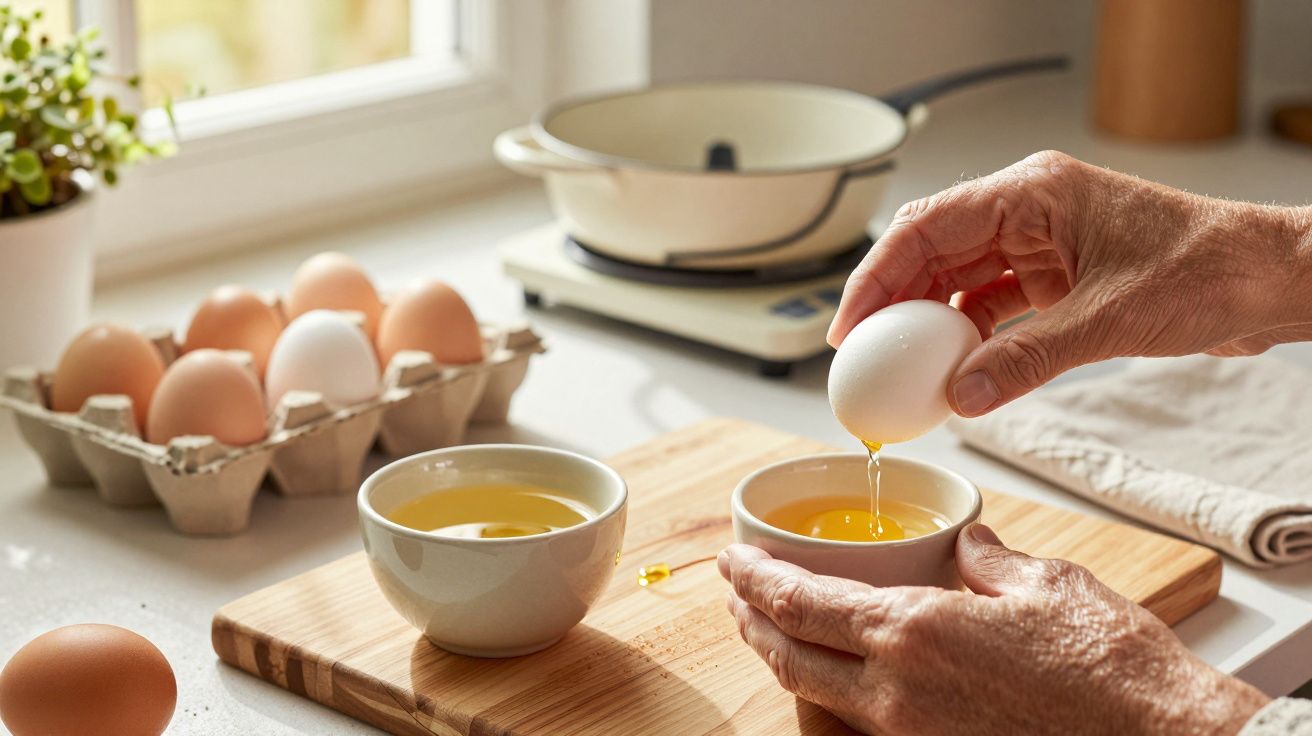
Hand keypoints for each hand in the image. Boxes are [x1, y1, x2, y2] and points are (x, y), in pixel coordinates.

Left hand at [719, 526, 1269, 734]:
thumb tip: (963, 543)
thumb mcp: (1043, 585)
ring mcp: (913, 735)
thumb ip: (985, 560)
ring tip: (772, 630)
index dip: (754, 579)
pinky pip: (862, 723)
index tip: (730, 560)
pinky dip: (834, 693)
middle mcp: (898, 693)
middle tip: (735, 594)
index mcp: (914, 633)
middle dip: (750, 622)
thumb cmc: (1110, 666)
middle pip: (789, 657)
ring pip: (818, 697)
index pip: (801, 603)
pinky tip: (842, 675)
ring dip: (784, 659)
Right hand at [827, 151, 1311, 416]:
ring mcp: (1042, 242)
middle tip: (861, 353)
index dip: (876, 277)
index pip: (927, 227)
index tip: (849, 325)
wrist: (1269, 281)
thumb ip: (1026, 359)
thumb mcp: (1108, 321)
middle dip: (892, 301)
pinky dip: (970, 335)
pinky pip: (993, 303)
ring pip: (959, 278)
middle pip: (932, 250)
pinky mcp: (1057, 275)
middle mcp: (1029, 210)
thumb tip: (962, 396)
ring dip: (929, 323)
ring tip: (899, 367)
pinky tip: (952, 368)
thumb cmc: (1208, 270)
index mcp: (1032, 193)